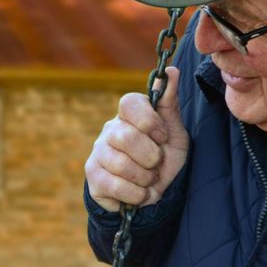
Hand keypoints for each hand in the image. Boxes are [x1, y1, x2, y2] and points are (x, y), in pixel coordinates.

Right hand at [85, 66, 188, 211]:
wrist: (153, 194)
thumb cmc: (163, 158)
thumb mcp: (174, 132)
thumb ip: (170, 103)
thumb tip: (171, 71)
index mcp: (129, 115)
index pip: (129, 102)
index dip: (149, 122)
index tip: (163, 137)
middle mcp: (110, 130)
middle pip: (126, 137)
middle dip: (151, 157)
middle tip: (156, 164)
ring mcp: (98, 152)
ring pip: (121, 164)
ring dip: (145, 178)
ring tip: (149, 180)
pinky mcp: (93, 176)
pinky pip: (114, 185)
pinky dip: (136, 194)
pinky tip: (140, 193)